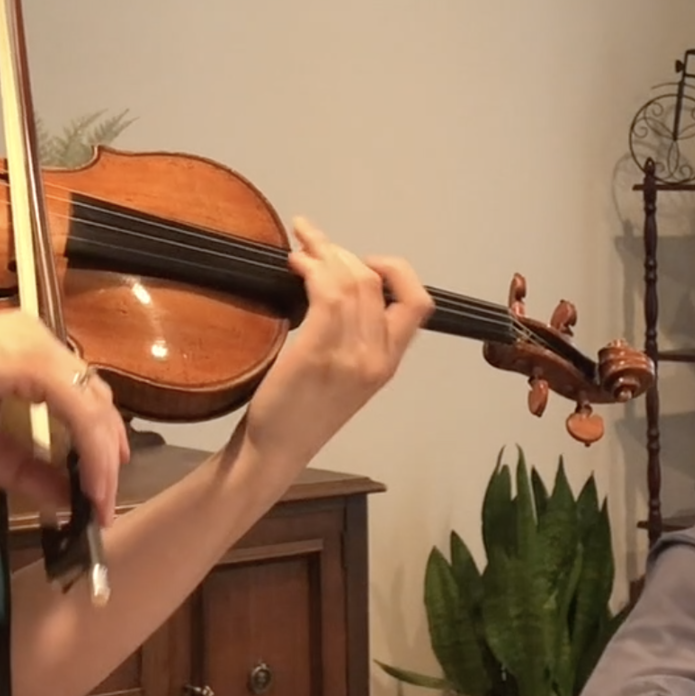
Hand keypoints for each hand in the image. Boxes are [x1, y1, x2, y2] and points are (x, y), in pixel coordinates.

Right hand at [0, 310, 126, 523]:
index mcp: (27, 355)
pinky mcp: (33, 359)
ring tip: (101, 503)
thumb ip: (23, 468)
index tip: (96, 491)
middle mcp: (40, 342)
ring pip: (94, 407)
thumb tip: (64, 502)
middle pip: (96, 401)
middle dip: (107, 456)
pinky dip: (91, 450)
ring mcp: (39, 345)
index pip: (79, 400)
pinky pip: (79, 410)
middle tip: (105, 503)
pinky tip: (89, 484)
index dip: (95, 446)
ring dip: (103, 459)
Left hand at [240, 217, 431, 467]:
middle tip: (316, 244)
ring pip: (351, 281)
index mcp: (388, 364)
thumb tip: (343, 289)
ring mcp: (349, 357)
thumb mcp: (347, 378)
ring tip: (302, 247)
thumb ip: (356, 339)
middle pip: (376, 282)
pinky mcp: (317, 353)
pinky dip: (311, 268)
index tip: (365, 261)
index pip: (417, 303)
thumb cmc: (302, 413)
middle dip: (344, 252)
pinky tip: (296, 265)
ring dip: (324, 253)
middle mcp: (377, 358)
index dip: (396, 270)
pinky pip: (326, 294)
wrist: (276, 450)